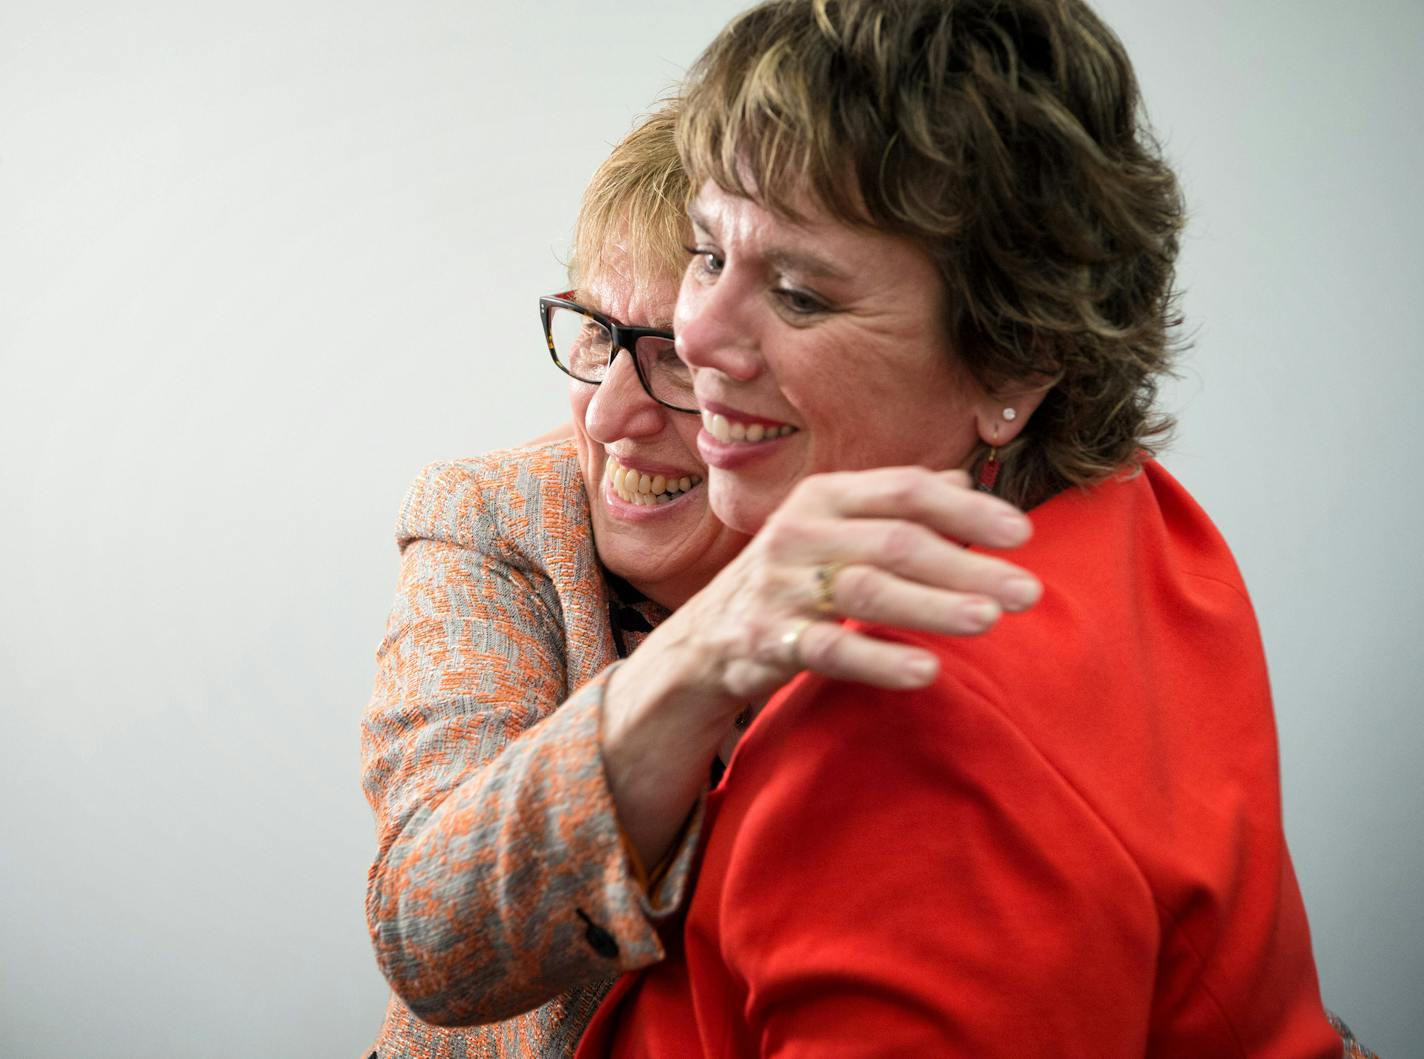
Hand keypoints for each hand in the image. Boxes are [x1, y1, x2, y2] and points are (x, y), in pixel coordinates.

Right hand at [601, 465, 1039, 866]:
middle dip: (967, 565)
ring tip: (989, 620)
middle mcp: (799, 532)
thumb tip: (966, 479)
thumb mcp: (834, 529)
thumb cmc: (790, 579)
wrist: (706, 640)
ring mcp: (779, 585)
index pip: (905, 490)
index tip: (1021, 534)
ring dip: (933, 605)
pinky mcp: (767, 638)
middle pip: (895, 542)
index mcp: (823, 497)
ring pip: (867, 590)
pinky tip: (927, 670)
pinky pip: (829, 648)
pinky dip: (879, 659)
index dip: (967, 509)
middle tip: (1026, 592)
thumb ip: (894, 506)